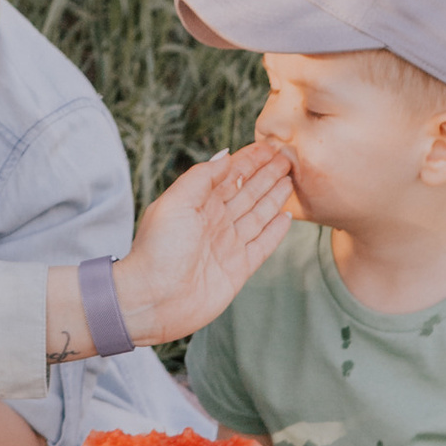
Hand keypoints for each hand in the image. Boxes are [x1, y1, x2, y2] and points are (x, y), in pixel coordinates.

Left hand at [115, 141, 297, 346]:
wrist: (154, 299)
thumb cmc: (158, 249)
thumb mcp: (175, 202)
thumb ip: (201, 177)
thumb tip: (225, 154)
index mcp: (198, 203)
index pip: (229, 176)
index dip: (249, 161)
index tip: (270, 146)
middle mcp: (215, 222)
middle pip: (247, 192)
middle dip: (267, 175)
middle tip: (288, 159)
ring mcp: (228, 245)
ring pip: (258, 215)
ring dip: (274, 197)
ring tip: (291, 180)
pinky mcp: (239, 268)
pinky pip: (263, 244)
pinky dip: (275, 231)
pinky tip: (287, 217)